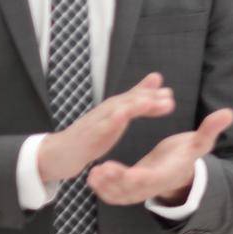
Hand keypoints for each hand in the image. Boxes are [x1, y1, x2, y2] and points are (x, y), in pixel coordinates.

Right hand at [38, 73, 174, 182]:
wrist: (62, 152)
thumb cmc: (93, 133)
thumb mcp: (118, 116)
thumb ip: (137, 100)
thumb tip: (156, 82)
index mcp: (117, 107)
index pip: (137, 98)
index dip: (153, 95)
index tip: (170, 94)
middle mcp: (108, 110)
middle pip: (130, 100)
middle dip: (149, 98)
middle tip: (168, 98)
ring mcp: (98, 120)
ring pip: (117, 110)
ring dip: (134, 105)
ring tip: (149, 102)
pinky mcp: (90, 133)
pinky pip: (102, 126)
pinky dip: (112, 120)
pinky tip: (121, 116)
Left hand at [87, 109, 232, 206]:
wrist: (179, 172)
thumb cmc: (187, 155)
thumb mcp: (199, 143)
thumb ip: (210, 129)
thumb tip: (229, 113)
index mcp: (164, 175)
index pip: (148, 179)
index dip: (133, 177)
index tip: (121, 169)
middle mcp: (150, 187)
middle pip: (129, 190)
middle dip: (113, 183)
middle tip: (99, 171)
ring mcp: (138, 192)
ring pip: (117, 195)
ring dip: (104, 187)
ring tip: (93, 173)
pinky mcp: (128, 192)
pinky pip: (113, 195)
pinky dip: (102, 189)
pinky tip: (93, 175)